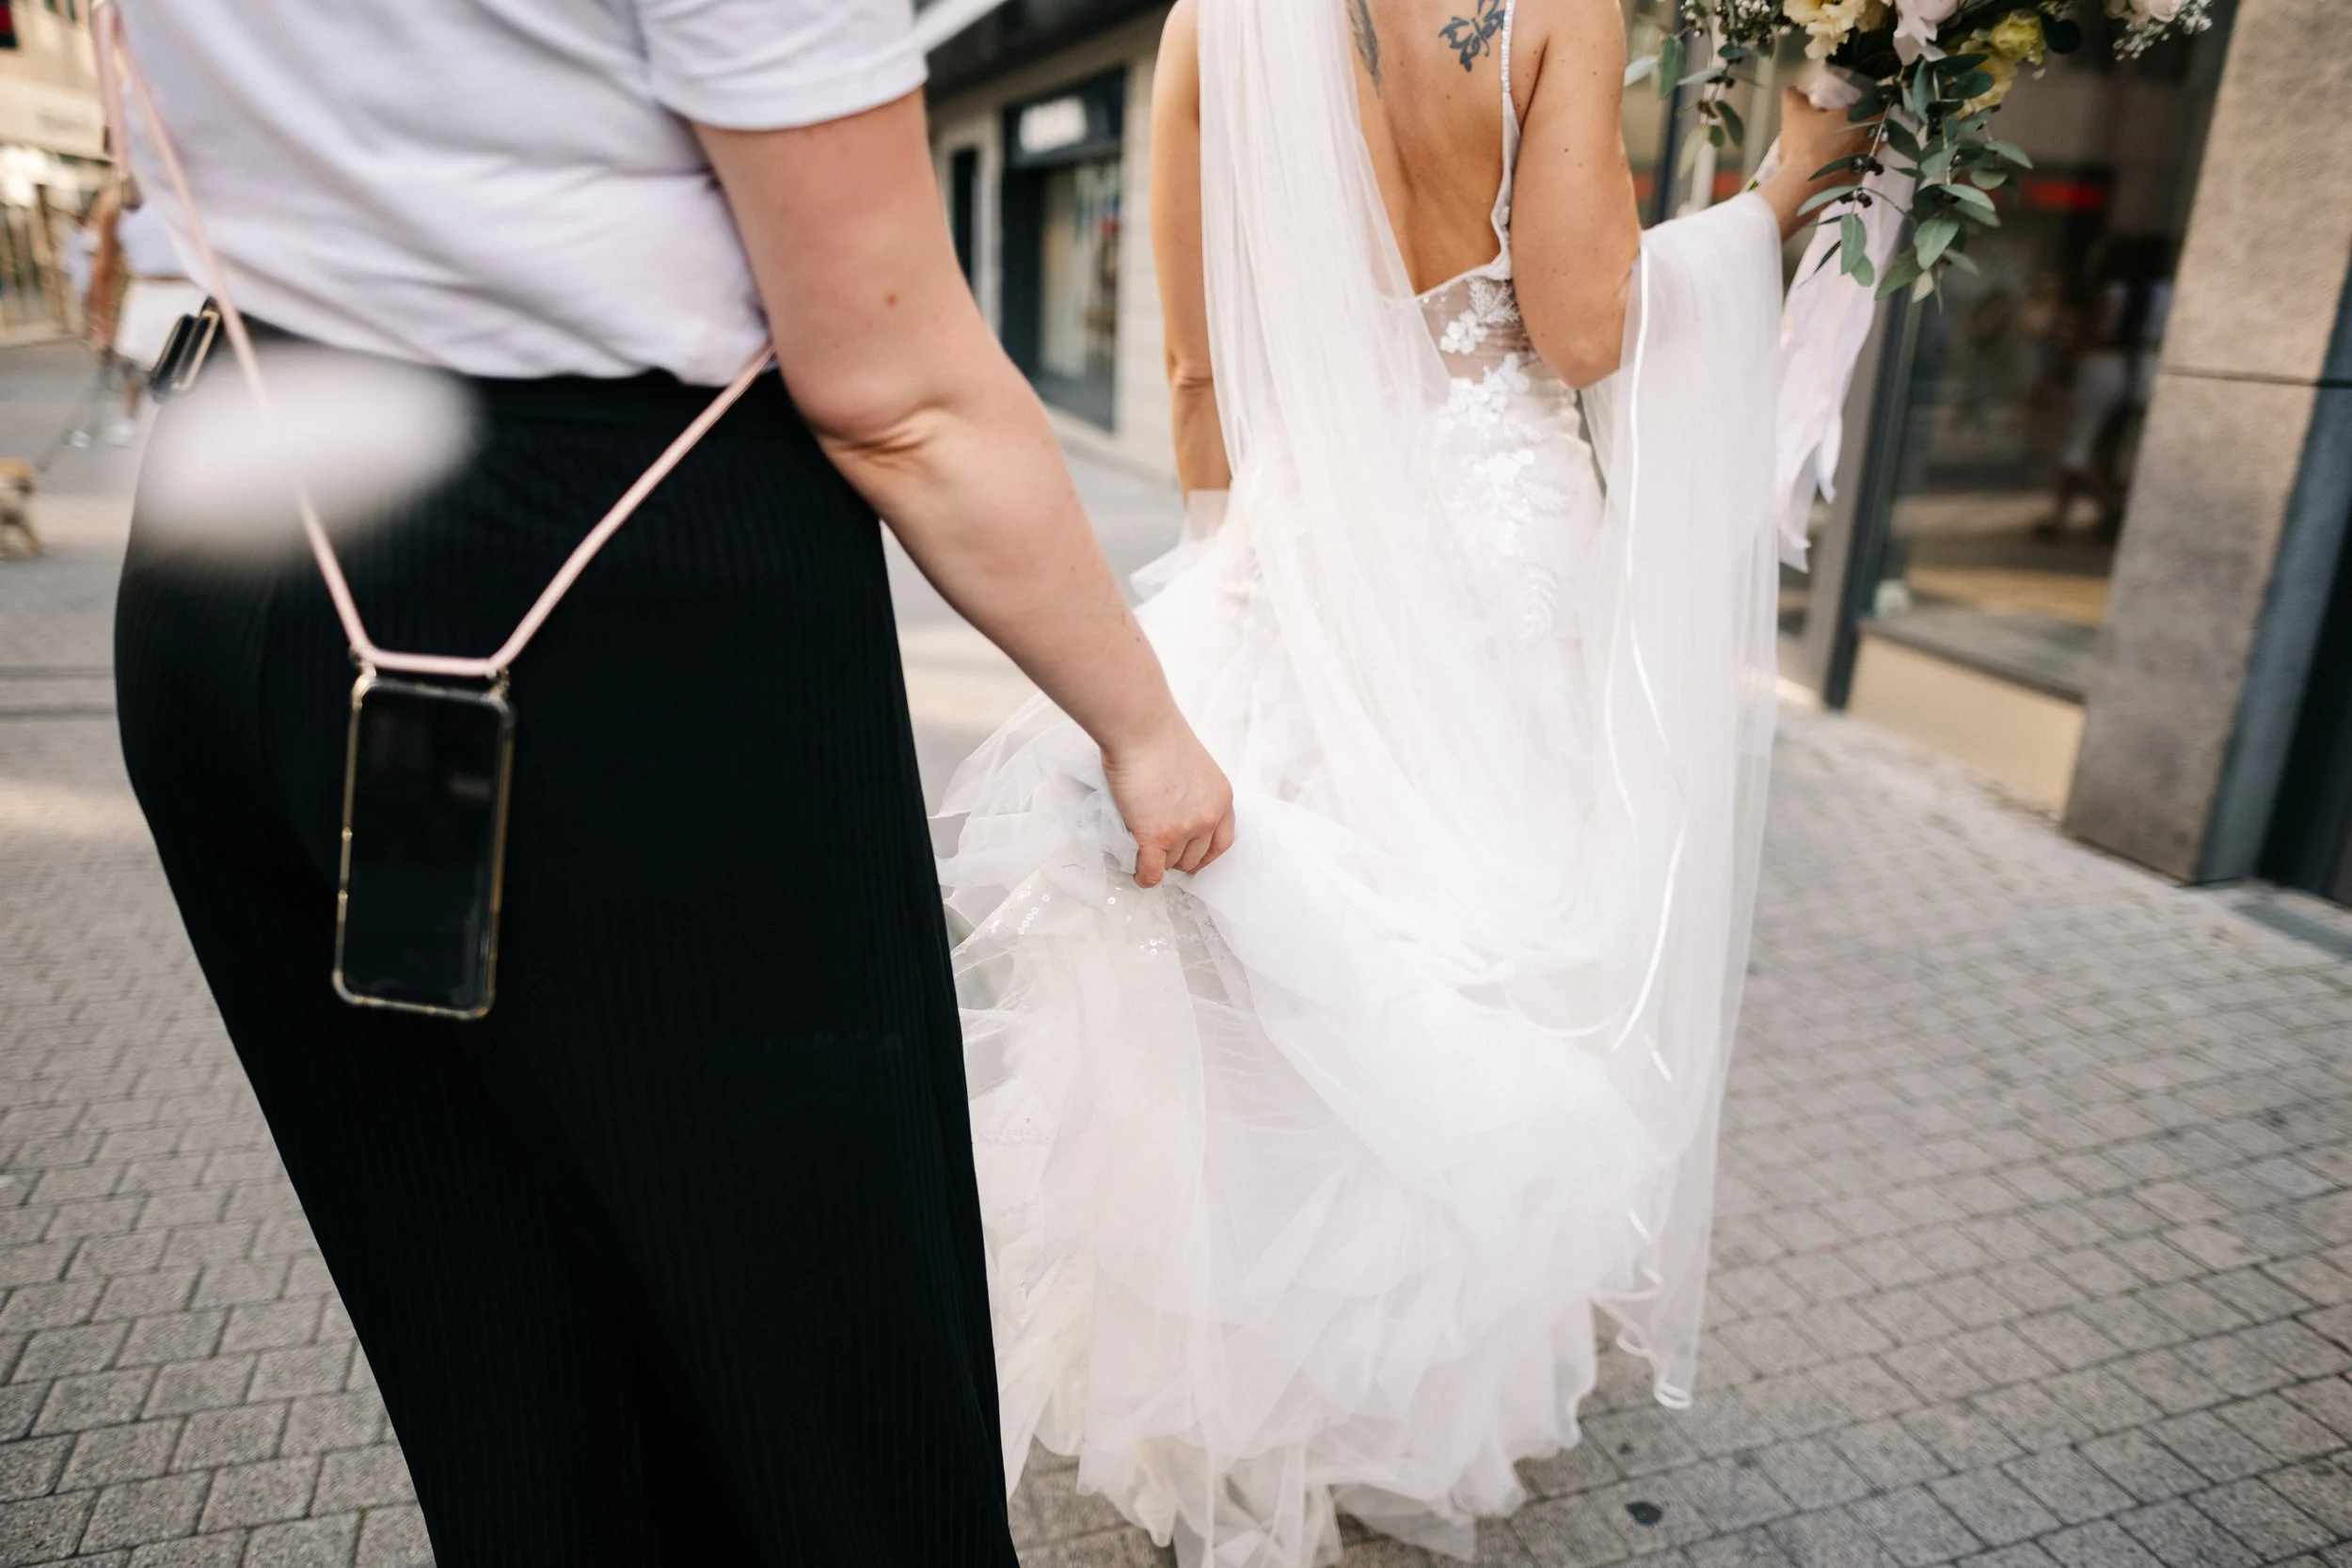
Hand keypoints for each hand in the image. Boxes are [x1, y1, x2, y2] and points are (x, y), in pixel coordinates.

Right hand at [1100, 712, 1235, 888]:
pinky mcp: (1155, 836)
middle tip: (1159, 851)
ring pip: (1170, 864)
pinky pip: (1152, 871)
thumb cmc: (1158, 737)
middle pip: (1194, 857)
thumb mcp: (1195, 768)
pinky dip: (1144, 876)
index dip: (1205, 855)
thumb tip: (1177, 813)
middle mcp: (1208, 817)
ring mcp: (1183, 829)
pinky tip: (1137, 872)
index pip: (1222, 842)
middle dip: (1177, 858)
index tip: (1193, 860)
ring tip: (1142, 849)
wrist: (1141, 729)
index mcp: (1222, 799)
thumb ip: (1194, 794)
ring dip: (1156, 861)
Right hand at [1762, 86, 1875, 240]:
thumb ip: (1794, 96)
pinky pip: (1860, 167)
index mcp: (1860, 118)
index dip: (1871, 100)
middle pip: (1877, 127)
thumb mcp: (1793, 114)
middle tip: (1850, 123)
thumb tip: (1794, 89)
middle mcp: (1869, 139)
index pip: (1879, 103)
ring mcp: (1865, 162)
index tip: (1860, 101)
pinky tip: (1837, 165)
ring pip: (1871, 148)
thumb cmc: (1803, 146)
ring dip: (1862, 145)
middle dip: (1867, 124)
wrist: (1800, 190)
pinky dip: (1853, 164)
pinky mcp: (1857, 181)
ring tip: (1845, 145)